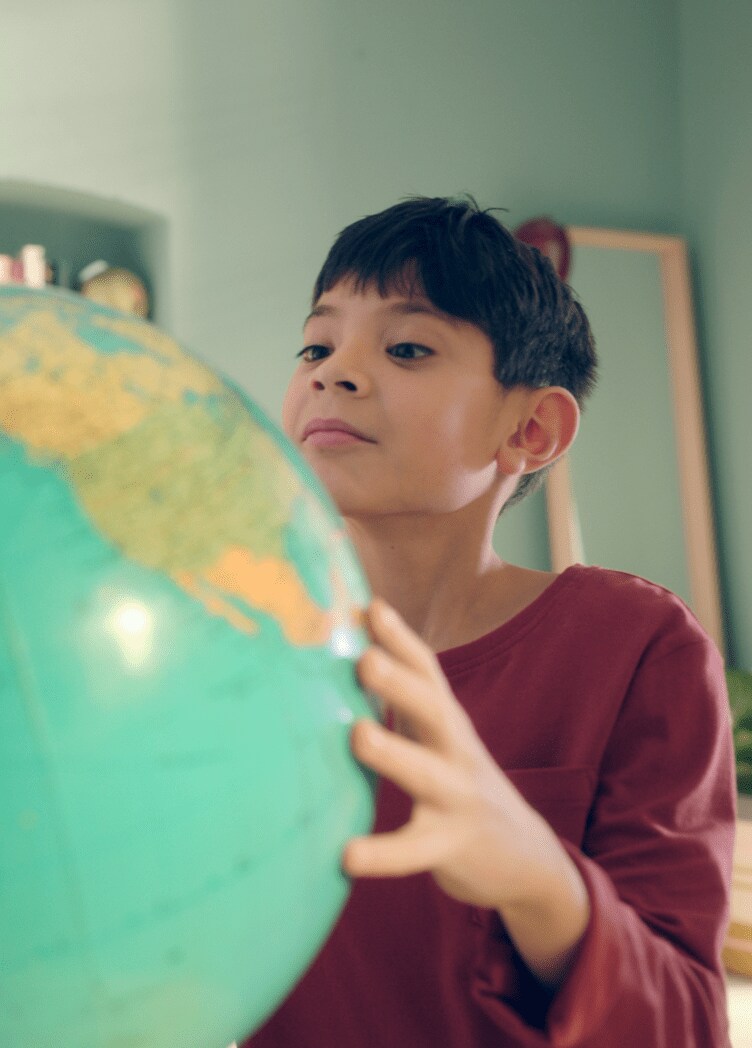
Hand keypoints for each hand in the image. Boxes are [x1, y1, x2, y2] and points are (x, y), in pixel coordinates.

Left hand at [344, 598, 569, 912]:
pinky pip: (414, 850)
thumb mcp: (441, 737)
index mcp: (448, 721)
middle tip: (365, 659)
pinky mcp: (451, 846)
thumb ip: (405, 699)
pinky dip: (381, 854)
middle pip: (433, 709)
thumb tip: (354, 652)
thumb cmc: (459, 784)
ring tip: (358, 735)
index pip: (427, 670)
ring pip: (425, 773)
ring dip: (393, 753)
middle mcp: (456, 751)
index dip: (400, 637)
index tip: (369, 606)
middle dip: (400, 681)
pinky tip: (346, 856)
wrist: (524, 858)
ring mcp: (457, 798)